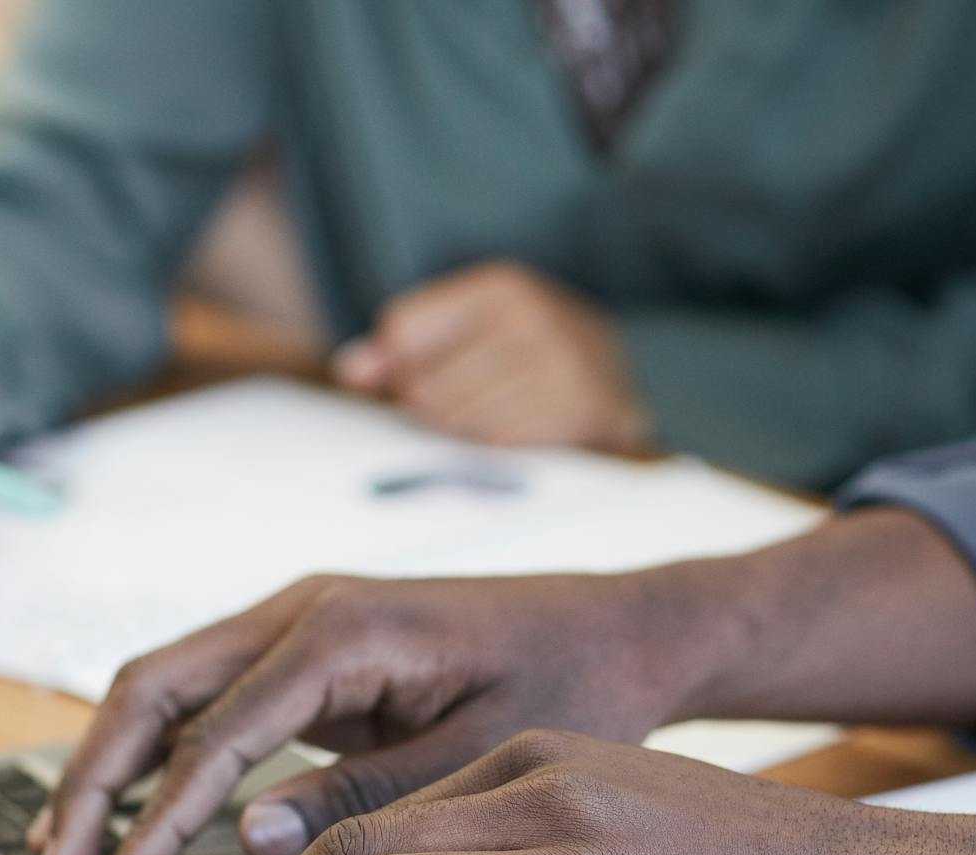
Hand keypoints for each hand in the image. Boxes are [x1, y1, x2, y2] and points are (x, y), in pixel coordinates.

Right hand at [32, 567, 745, 854]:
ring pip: (170, 684)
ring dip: (114, 765)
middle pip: (158, 687)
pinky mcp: (312, 649)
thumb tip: (243, 839)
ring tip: (67, 853)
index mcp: (345, 628)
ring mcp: (302, 620)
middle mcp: (307, 608)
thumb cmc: (571, 683)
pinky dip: (162, 752)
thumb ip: (363, 798)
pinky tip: (135, 815)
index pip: (215, 730)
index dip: (155, 818)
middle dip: (98, 781)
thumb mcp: (478, 756)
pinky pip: (211, 694)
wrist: (623, 630)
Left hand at [333, 261, 650, 452]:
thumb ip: (403, 347)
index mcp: (501, 286)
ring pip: (455, 419)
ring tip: (495, 415)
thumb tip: (350, 370)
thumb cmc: (530, 356)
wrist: (625, 386)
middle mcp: (531, 318)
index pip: (401, 330)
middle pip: (423, 384)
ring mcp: (557, 365)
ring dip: (464, 431)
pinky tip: (517, 430)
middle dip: (433, 405)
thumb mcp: (472, 331)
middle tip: (469, 401)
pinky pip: (496, 444)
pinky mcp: (575, 410)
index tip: (429, 369)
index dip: (401, 363)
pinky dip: (496, 447)